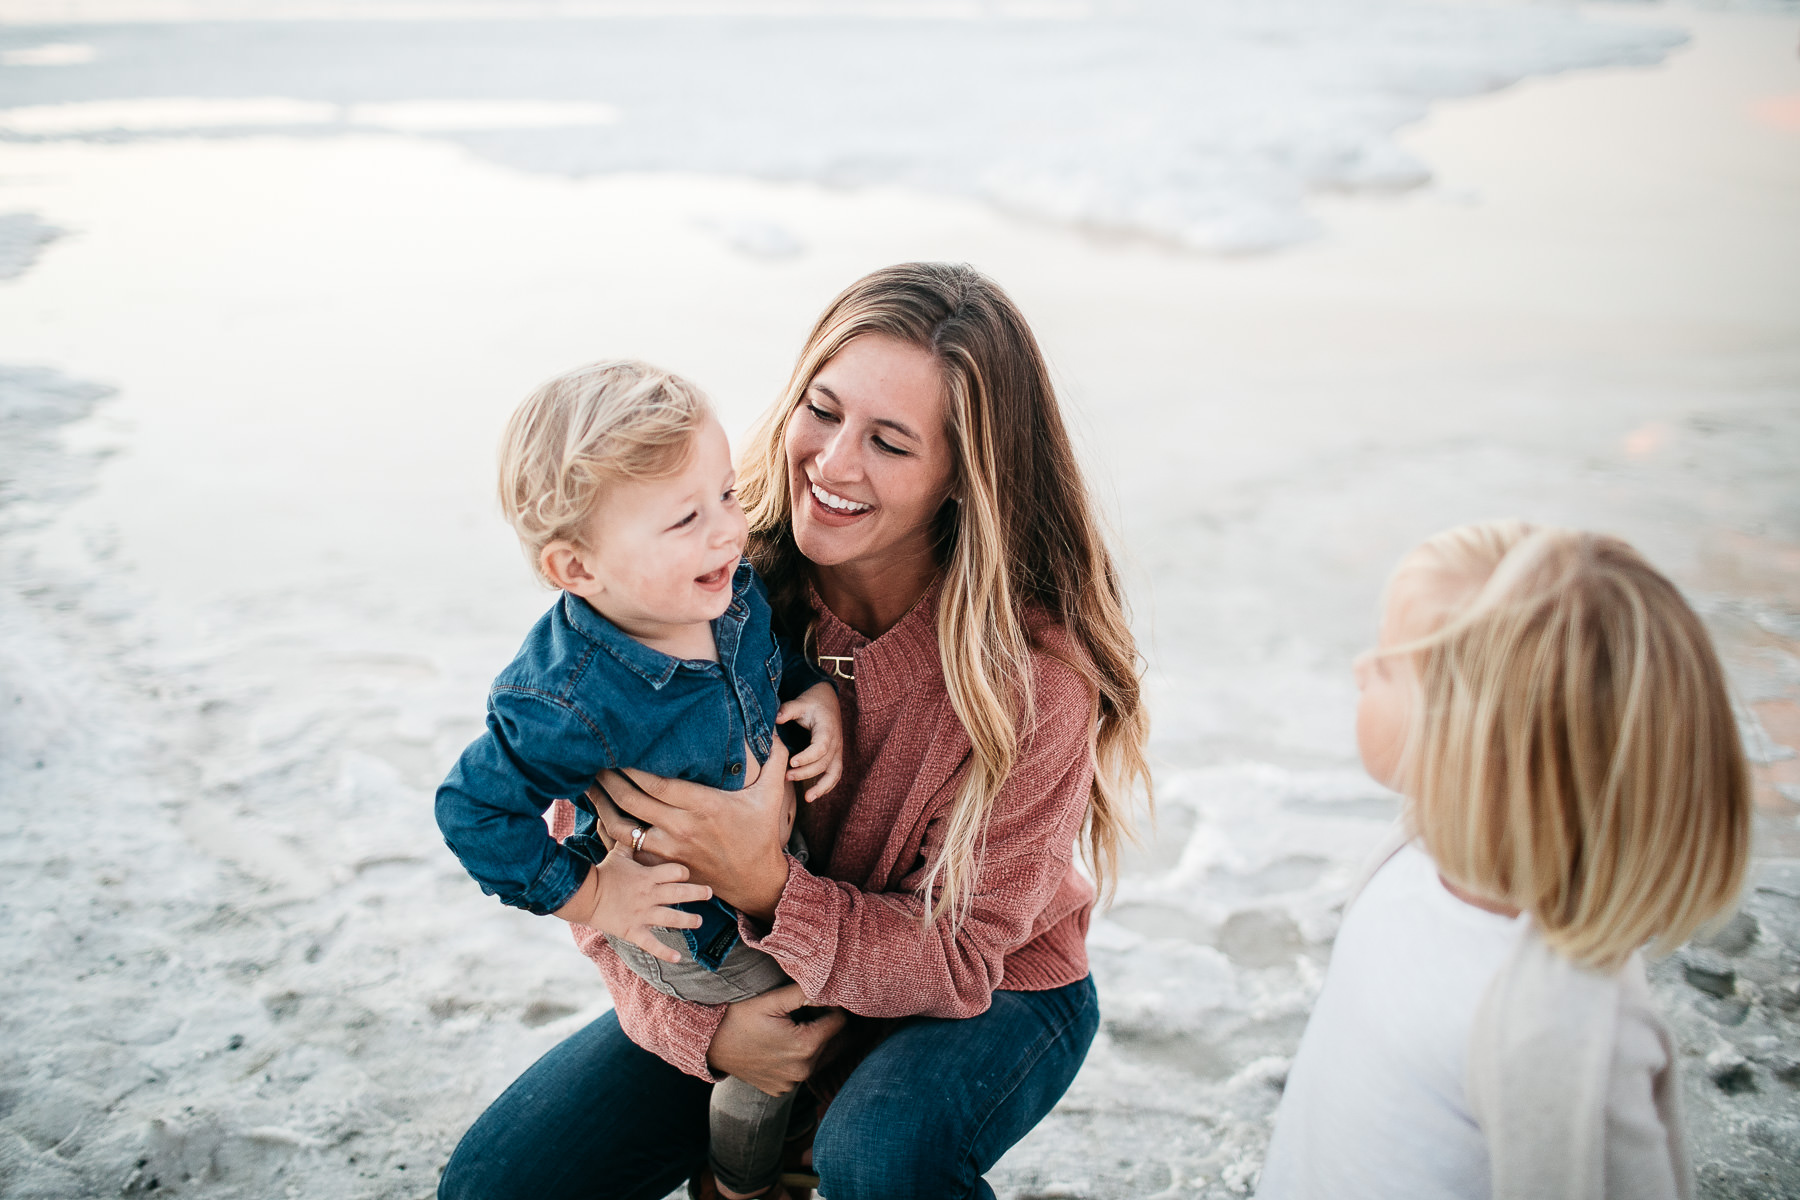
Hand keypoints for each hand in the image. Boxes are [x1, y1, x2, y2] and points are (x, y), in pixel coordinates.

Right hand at [554, 848, 713, 964]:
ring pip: (673, 918)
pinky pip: (652, 944)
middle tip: (709, 893)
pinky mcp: (634, 931)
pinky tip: (679, 958)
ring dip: (689, 920)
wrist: (584, 894)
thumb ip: (633, 842)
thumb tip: (638, 826)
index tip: (688, 874)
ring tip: (698, 921)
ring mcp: (643, 914)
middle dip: (698, 893)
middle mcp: (649, 895)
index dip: (684, 872)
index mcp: (648, 876)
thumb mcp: (619, 853)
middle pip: (680, 893)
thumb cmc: (603, 872)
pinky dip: (665, 953)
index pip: (676, 871)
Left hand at [589, 738, 794, 921]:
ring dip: (601, 804)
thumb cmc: (760, 833)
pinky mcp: (662, 865)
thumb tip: (775, 726)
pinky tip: (599, 814)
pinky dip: (608, 831)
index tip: (617, 747)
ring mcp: (669, 850)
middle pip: (633, 800)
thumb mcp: (772, 794)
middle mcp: (682, 828)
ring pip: (622, 827)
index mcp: (704, 806)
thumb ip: (774, 758)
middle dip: (609, 778)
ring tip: (588, 784)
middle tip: (593, 758)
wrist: (755, 881)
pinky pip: (626, 848)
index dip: (632, 766)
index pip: (657, 783)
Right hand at [706, 983, 845, 1096]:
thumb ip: (805, 993)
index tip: (813, 1000)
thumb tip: (830, 987)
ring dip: (810, 1041)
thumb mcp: (771, 999)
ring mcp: (791, 1084)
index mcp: (805, 1046)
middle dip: (821, 1024)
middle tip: (798, 1013)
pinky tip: (778, 1046)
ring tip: (787, 1028)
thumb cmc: (738, 1018)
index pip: (840, 1021)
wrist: (708, 1046)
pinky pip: (800, 1070)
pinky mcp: (781, 1090)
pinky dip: (796, 1058)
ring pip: (817, 1056)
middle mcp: (803, 1070)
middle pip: (830, 1040)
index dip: (830, 1006)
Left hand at [776, 682, 844, 801]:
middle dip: (805, 773)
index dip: (807, 757)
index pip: (820, 747)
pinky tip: (814, 795)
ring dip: (821, 787)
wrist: (827, 701)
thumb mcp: (800, 702)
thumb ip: (788, 710)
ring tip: (808, 798)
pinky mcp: (835, 757)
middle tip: (786, 776)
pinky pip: (835, 775)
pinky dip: (827, 787)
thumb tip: (776, 718)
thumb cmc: (812, 703)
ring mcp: (838, 751)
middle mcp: (836, 742)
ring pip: (834, 773)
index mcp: (827, 729)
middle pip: (824, 763)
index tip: (792, 762)